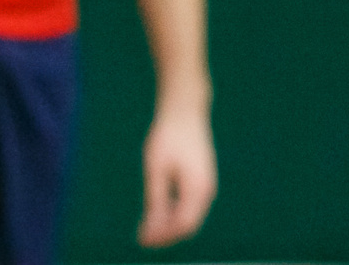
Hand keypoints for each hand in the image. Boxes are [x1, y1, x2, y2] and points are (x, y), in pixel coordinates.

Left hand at [139, 106, 216, 246]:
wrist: (185, 109)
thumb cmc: (168, 135)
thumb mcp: (155, 167)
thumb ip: (155, 199)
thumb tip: (150, 228)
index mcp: (198, 188)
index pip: (182, 224)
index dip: (163, 236)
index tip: (142, 240)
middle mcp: (206, 191)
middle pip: (188, 224)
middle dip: (166, 234)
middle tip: (142, 238)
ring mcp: (206, 185)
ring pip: (189, 216)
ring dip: (169, 224)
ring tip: (146, 227)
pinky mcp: (201, 180)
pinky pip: (190, 204)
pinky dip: (174, 212)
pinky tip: (157, 210)